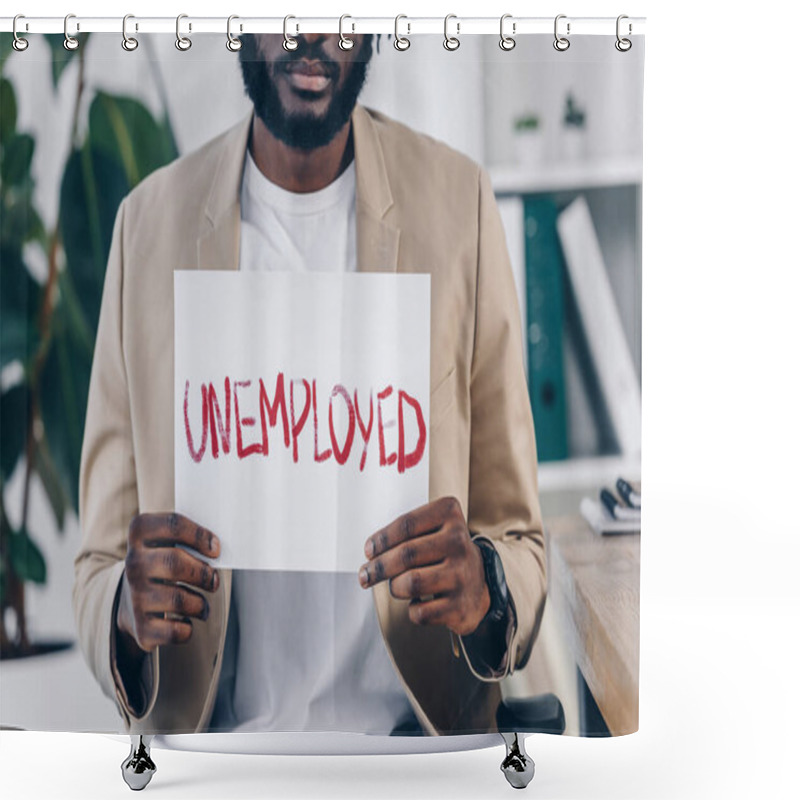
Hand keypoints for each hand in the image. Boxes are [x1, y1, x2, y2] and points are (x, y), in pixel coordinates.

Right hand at [116, 513, 220, 653]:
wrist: (131, 601)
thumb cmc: (162, 564)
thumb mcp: (167, 542)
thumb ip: (190, 538)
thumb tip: (218, 550)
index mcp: (140, 533)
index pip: (173, 524)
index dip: (199, 535)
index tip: (216, 549)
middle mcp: (133, 563)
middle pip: (175, 564)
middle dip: (203, 573)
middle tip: (213, 580)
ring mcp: (135, 595)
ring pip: (178, 600)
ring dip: (200, 604)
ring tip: (202, 605)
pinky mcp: (140, 627)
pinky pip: (175, 631)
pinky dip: (187, 629)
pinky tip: (186, 622)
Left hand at [359, 496, 489, 636]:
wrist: (479, 581)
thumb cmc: (444, 552)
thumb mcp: (432, 528)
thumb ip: (403, 533)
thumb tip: (371, 552)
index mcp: (449, 515)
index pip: (406, 524)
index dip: (381, 539)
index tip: (368, 550)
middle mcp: (459, 542)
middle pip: (406, 554)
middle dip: (378, 567)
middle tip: (365, 575)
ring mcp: (462, 575)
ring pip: (410, 583)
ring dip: (395, 587)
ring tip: (396, 586)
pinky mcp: (460, 606)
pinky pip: (420, 612)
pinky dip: (412, 610)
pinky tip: (416, 603)